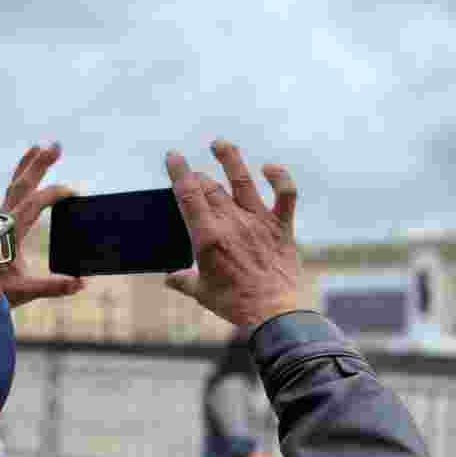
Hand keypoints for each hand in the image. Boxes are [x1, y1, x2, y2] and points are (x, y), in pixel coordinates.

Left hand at [0, 143, 85, 307]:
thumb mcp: (25, 291)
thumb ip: (53, 287)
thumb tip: (80, 283)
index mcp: (9, 234)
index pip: (34, 204)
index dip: (54, 194)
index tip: (73, 192)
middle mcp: (1, 222)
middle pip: (21, 185)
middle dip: (39, 164)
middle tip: (56, 146)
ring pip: (13, 186)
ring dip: (28, 166)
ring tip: (40, 147)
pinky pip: (10, 194)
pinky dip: (21, 179)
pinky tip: (28, 173)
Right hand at [163, 140, 299, 326]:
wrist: (272, 312)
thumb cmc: (234, 304)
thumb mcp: (201, 293)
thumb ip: (183, 281)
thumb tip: (170, 279)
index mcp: (208, 238)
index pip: (188, 194)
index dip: (179, 171)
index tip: (173, 157)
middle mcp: (232, 223)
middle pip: (210, 187)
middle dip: (198, 177)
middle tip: (193, 178)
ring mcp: (258, 222)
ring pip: (243, 180)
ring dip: (230, 158)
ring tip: (220, 144)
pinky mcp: (281, 226)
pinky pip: (285, 194)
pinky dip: (279, 177)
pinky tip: (269, 168)